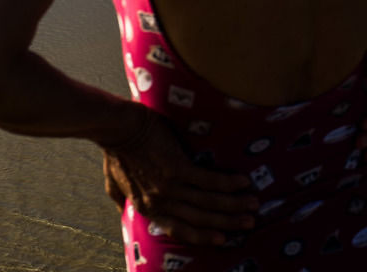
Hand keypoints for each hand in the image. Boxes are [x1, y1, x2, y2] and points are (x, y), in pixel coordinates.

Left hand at [101, 106, 257, 244]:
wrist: (118, 128)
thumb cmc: (116, 152)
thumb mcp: (113, 183)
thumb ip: (121, 198)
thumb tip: (122, 208)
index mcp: (148, 208)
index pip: (181, 229)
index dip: (204, 236)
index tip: (223, 239)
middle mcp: (161, 202)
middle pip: (200, 219)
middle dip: (228, 223)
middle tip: (249, 222)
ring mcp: (169, 186)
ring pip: (208, 202)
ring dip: (234, 204)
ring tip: (253, 204)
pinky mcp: (177, 167)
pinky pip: (208, 180)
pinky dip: (228, 183)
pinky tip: (243, 181)